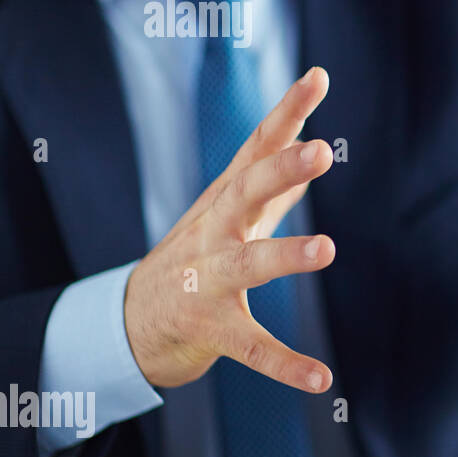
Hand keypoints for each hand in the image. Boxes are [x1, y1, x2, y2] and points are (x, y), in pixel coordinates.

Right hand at [122, 67, 336, 392]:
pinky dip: (286, 365)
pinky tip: (321, 379)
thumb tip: (308, 133)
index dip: (288, 111)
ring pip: (248, 263)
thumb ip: (272, 177)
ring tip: (327, 248)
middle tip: (321, 150)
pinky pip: (253, 348)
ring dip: (286, 255)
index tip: (318, 77)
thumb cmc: (195, 256)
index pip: (257, 147)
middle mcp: (215, 233)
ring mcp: (208, 281)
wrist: (131, 322)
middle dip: (281, 169)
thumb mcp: (229, 211)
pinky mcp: (210, 330)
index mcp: (226, 202)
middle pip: (246, 191)